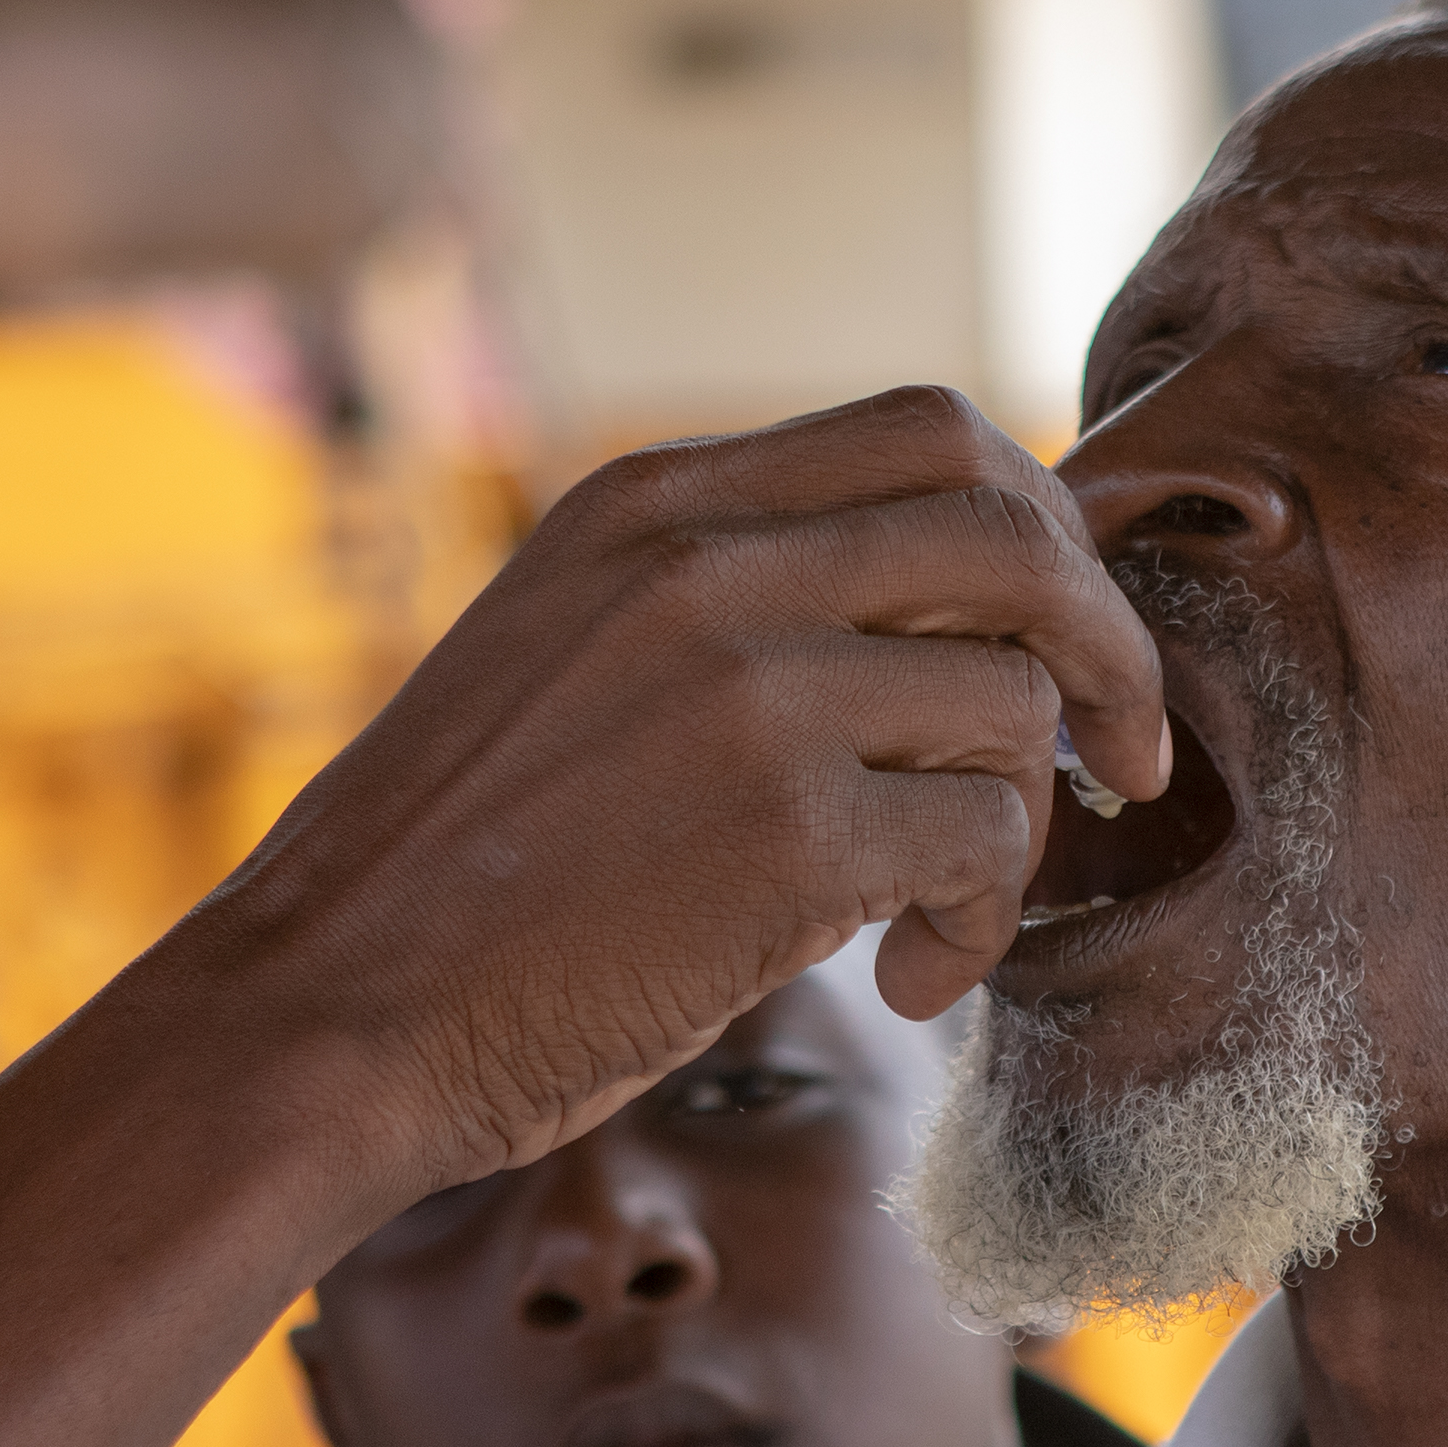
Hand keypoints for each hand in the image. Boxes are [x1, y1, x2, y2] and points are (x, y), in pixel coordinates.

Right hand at [209, 386, 1169, 1186]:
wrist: (326, 1014)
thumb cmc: (460, 874)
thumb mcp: (573, 650)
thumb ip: (731, 601)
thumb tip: (953, 615)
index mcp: (655, 499)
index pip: (929, 432)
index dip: (1039, 527)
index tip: (1061, 633)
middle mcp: (708, 562)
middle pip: (1015, 533)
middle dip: (1107, 645)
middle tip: (1121, 755)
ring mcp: (752, 692)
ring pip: (1018, 705)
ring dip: (1022, 830)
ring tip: (940, 920)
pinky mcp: (791, 835)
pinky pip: (990, 842)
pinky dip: (981, 924)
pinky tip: (906, 981)